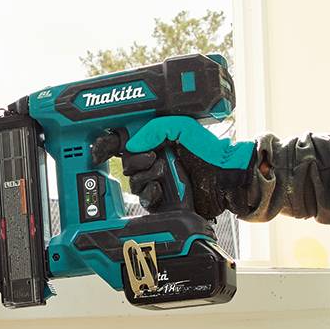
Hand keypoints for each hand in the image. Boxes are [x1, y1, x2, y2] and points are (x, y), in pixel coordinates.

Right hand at [96, 116, 255, 218]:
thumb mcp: (184, 128)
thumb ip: (156, 129)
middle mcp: (155, 161)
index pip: (125, 141)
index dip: (110, 145)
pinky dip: (149, 194)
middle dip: (135, 161)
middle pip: (126, 163)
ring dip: (145, 177)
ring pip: (133, 182)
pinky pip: (144, 200)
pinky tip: (159, 190)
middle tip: (152, 158)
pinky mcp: (163, 200)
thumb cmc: (211, 152)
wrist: (227, 179)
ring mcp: (158, 181)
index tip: (102, 149)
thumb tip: (131, 144)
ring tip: (163, 173)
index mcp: (157, 141)